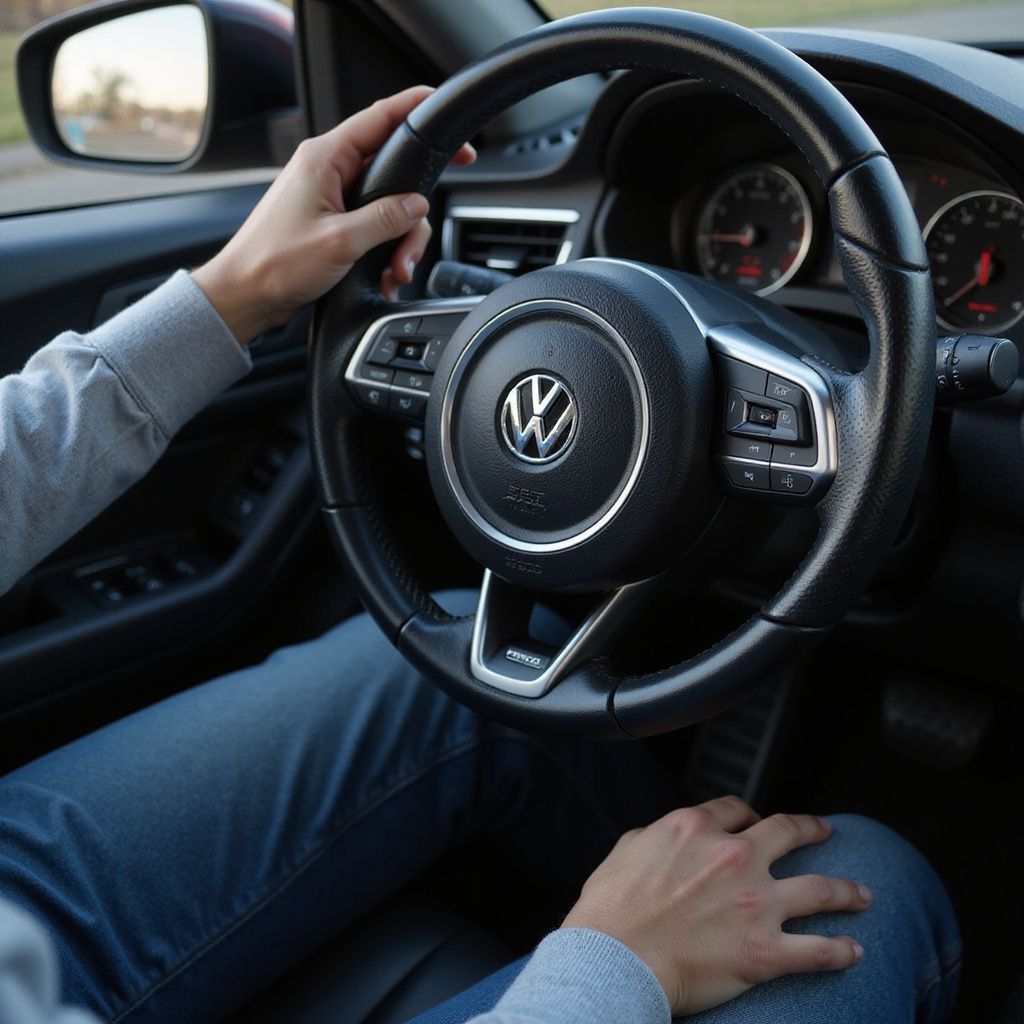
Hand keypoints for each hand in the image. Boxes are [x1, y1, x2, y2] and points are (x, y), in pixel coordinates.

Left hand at [191, 85, 474, 343]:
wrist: (245, 296)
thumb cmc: (274, 264)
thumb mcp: (340, 241)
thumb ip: (386, 218)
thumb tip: (418, 204)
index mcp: (325, 158)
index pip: (380, 118)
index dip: (417, 111)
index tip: (445, 116)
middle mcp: (328, 172)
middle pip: (394, 174)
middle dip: (412, 216)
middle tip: (412, 247)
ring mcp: (331, 198)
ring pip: (389, 207)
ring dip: (399, 243)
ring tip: (395, 272)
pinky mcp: (333, 223)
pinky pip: (375, 228)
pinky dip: (385, 253)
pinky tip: (384, 276)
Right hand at [561, 797, 870, 1016]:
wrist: (614, 959)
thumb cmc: (610, 910)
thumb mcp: (625, 850)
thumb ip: (652, 836)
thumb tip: (662, 838)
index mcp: (695, 829)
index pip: (736, 809)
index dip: (749, 814)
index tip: (756, 822)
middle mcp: (733, 857)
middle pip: (788, 832)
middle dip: (813, 830)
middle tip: (825, 832)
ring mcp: (755, 904)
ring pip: (820, 889)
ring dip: (847, 890)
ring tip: (862, 894)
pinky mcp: (765, 952)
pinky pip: (818, 951)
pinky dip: (841, 952)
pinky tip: (854, 952)